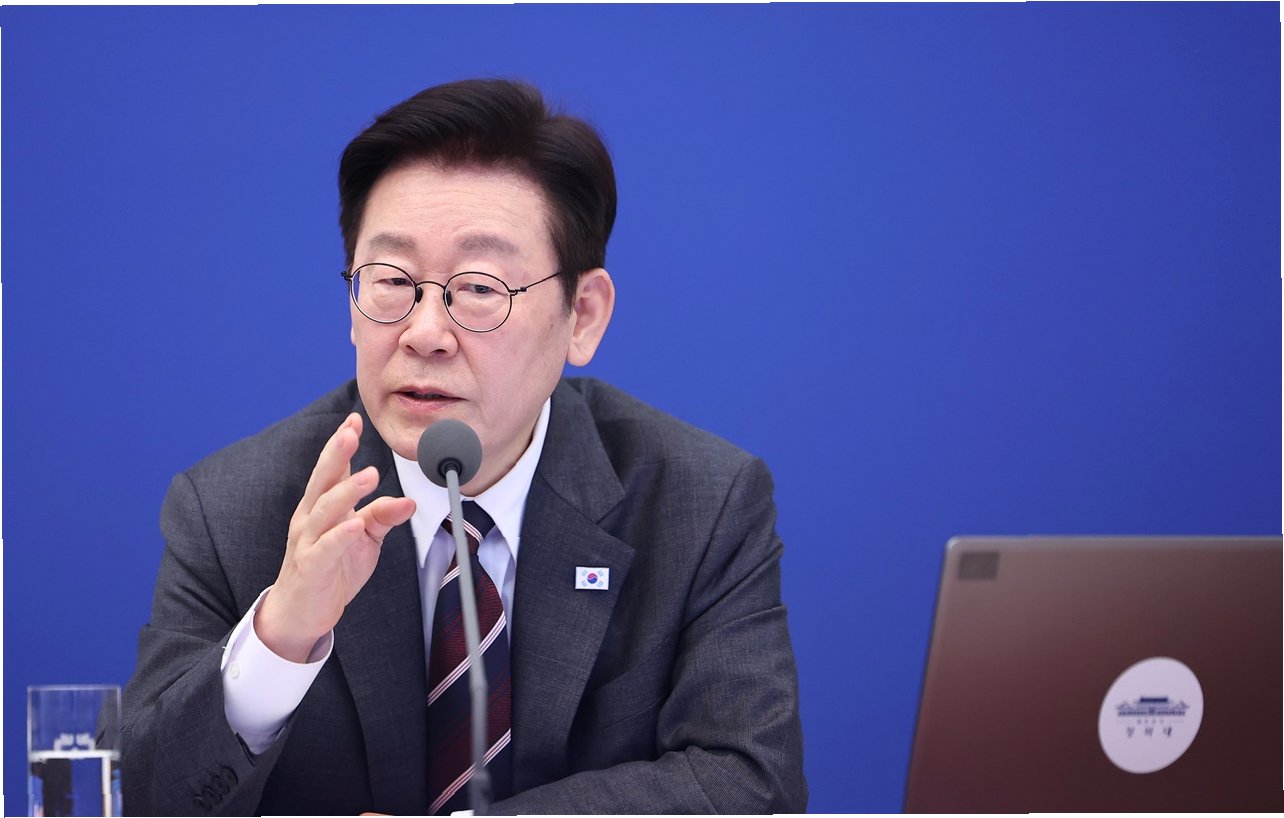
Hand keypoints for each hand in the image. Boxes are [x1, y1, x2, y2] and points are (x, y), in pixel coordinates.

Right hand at [255, 413, 415, 661]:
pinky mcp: (311, 568)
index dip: (340, 445)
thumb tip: (410, 500)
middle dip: (336, 454)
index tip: (353, 420)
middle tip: (350, 431)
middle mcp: (309, 519)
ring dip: (346, 491)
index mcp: (321, 508)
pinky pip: (326, 548)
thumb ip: (382, 517)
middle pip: (322, 481)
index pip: (330, 471)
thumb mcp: (364, 540)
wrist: (301, 614)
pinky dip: (340, 535)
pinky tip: (355, 524)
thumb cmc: (331, 570)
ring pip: (324, 511)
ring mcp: (307, 542)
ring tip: (369, 474)